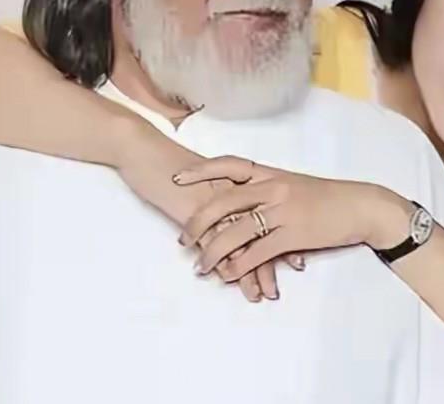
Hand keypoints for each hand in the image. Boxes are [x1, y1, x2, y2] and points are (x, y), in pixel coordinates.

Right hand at [118, 145, 301, 301]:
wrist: (142, 150)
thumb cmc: (168, 163)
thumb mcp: (203, 177)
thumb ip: (221, 193)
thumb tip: (232, 213)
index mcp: (236, 180)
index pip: (269, 211)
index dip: (287, 231)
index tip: (300, 252)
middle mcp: (231, 191)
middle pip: (262, 227)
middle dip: (278, 253)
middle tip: (293, 273)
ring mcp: (214, 203)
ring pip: (242, 241)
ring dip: (254, 270)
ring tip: (264, 293)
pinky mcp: (194, 214)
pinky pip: (215, 245)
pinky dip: (225, 265)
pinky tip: (230, 281)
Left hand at [174, 158, 386, 280]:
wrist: (361, 206)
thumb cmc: (327, 197)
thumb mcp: (293, 185)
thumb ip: (266, 190)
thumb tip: (239, 203)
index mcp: (270, 173)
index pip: (228, 165)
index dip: (201, 172)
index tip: (177, 179)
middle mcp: (273, 188)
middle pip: (224, 201)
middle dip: (198, 222)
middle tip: (183, 240)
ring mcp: (283, 210)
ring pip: (237, 230)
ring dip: (214, 251)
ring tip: (201, 266)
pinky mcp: (294, 234)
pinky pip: (259, 251)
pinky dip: (240, 265)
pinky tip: (229, 274)